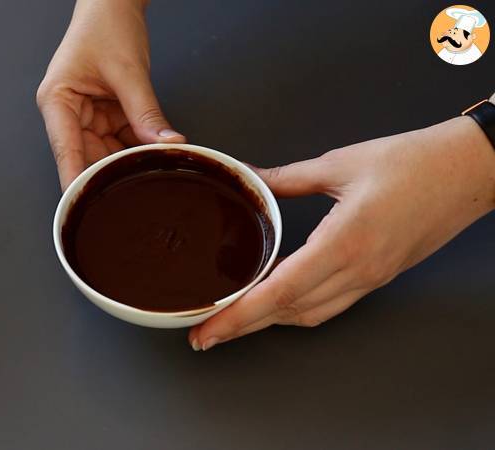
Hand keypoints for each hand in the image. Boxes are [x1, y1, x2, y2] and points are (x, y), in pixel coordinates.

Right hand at [36, 0, 184, 190]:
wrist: (114, 4)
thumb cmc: (105, 25)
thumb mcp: (128, 71)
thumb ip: (145, 112)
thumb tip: (166, 145)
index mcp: (57, 101)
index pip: (66, 152)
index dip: (77, 182)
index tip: (88, 208)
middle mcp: (68, 114)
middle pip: (87, 158)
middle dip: (112, 174)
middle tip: (137, 191)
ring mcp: (88, 117)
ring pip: (108, 153)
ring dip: (129, 162)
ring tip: (151, 174)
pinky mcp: (106, 116)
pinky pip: (122, 141)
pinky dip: (138, 148)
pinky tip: (154, 157)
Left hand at [190, 117, 494, 350]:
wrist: (468, 171)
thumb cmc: (413, 162)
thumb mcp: (340, 164)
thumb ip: (287, 177)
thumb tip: (252, 176)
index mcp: (346, 241)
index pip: (280, 291)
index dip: (239, 315)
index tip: (208, 329)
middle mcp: (359, 270)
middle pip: (289, 313)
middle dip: (242, 328)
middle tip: (204, 335)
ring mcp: (371, 278)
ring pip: (310, 315)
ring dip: (269, 321)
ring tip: (234, 320)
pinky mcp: (378, 276)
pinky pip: (330, 305)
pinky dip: (297, 309)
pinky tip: (277, 301)